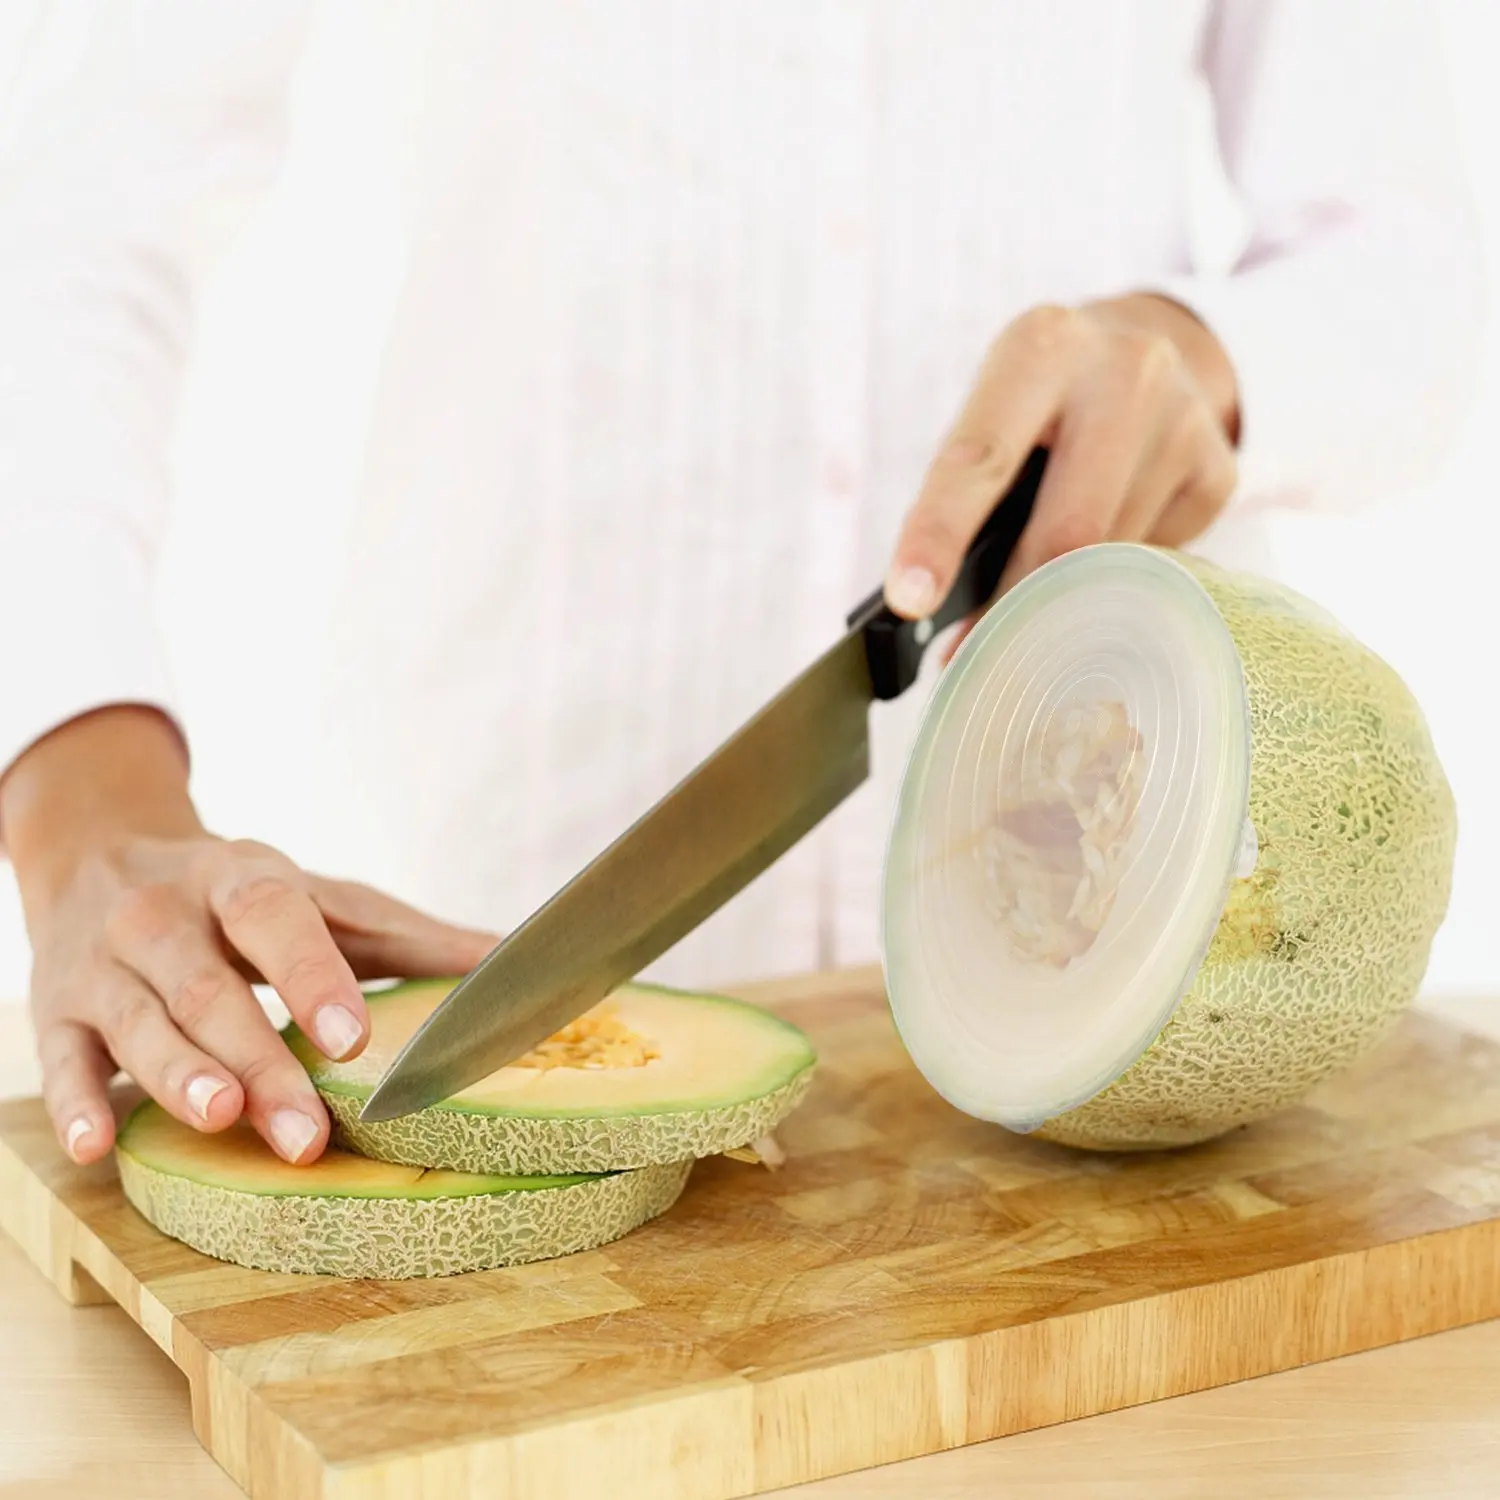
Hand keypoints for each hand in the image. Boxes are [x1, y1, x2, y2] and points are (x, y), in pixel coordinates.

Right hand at [3, 708, 496, 1166]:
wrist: (100, 850)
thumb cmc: (239, 895)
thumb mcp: (321, 900)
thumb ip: (410, 937)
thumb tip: (514, 964)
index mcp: (241, 879)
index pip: (276, 920)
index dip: (311, 977)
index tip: (351, 1038)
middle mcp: (165, 914)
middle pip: (211, 991)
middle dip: (260, 1062)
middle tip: (307, 1133)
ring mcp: (105, 963)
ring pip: (140, 1023)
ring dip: (177, 1075)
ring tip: (222, 1118)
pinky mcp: (56, 1008)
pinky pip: (61, 1057)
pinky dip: (76, 1100)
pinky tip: (96, 1145)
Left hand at [883, 293, 1240, 634]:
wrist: (1149, 348)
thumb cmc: (1043, 405)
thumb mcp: (997, 415)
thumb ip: (972, 498)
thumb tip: (945, 620)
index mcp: (1040, 349)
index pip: (979, 458)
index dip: (939, 534)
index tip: (909, 599)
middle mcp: (1122, 371)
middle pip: (1063, 530)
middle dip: (1010, 604)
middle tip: (971, 655)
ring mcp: (1183, 420)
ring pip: (1110, 560)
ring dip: (1064, 599)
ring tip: (1040, 599)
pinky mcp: (1219, 469)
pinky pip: (1155, 564)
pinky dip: (1116, 578)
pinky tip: (1107, 552)